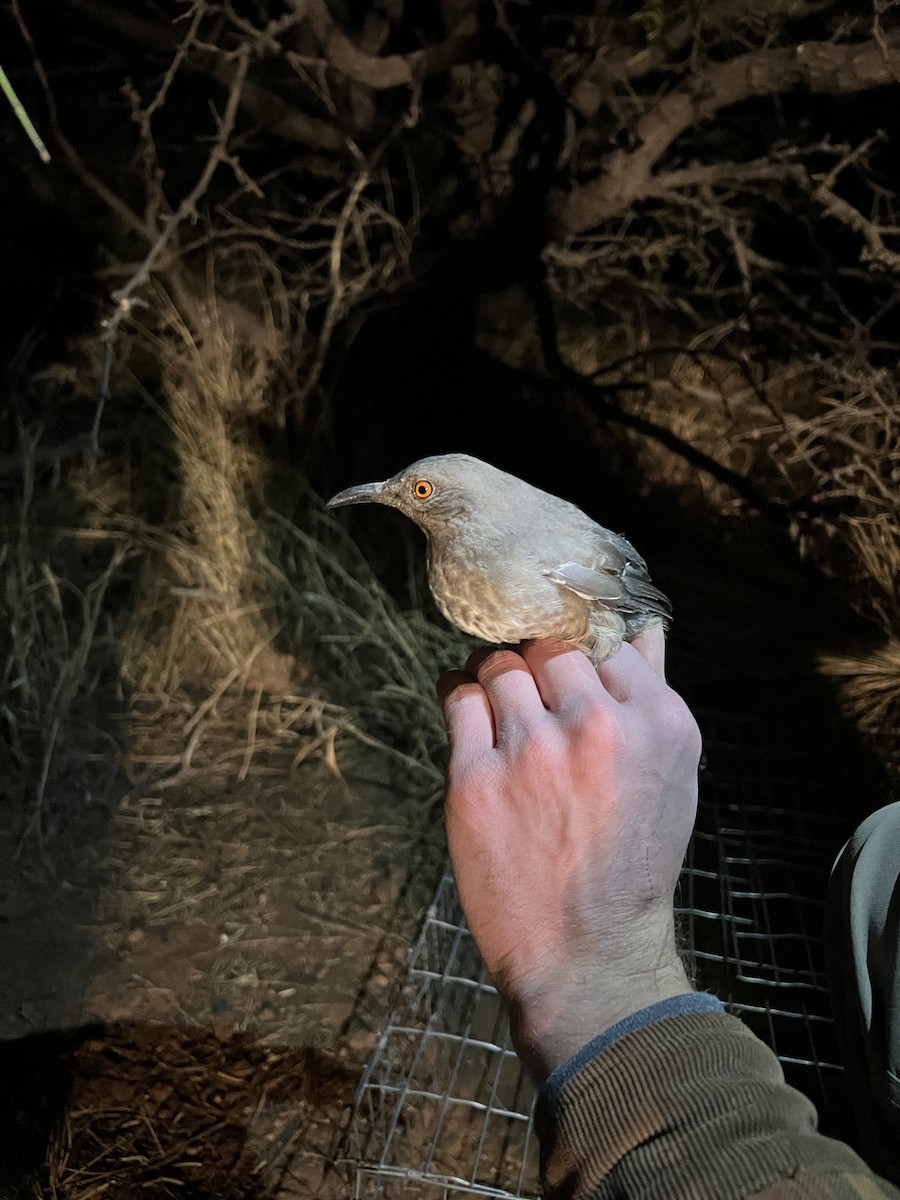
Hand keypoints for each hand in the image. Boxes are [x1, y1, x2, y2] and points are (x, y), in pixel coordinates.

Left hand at [438, 627, 701, 1080]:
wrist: (589, 951)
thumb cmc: (633, 862)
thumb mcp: (673, 776)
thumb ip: (653, 694)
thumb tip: (647, 626)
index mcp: (657, 721)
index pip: (604, 639)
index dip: (579, 653)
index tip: (563, 672)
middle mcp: (597, 726)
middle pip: (547, 647)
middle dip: (536, 665)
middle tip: (530, 697)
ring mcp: (533, 750)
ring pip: (498, 665)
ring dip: (495, 679)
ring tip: (499, 712)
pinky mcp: (476, 779)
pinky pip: (457, 699)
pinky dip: (460, 697)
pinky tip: (471, 716)